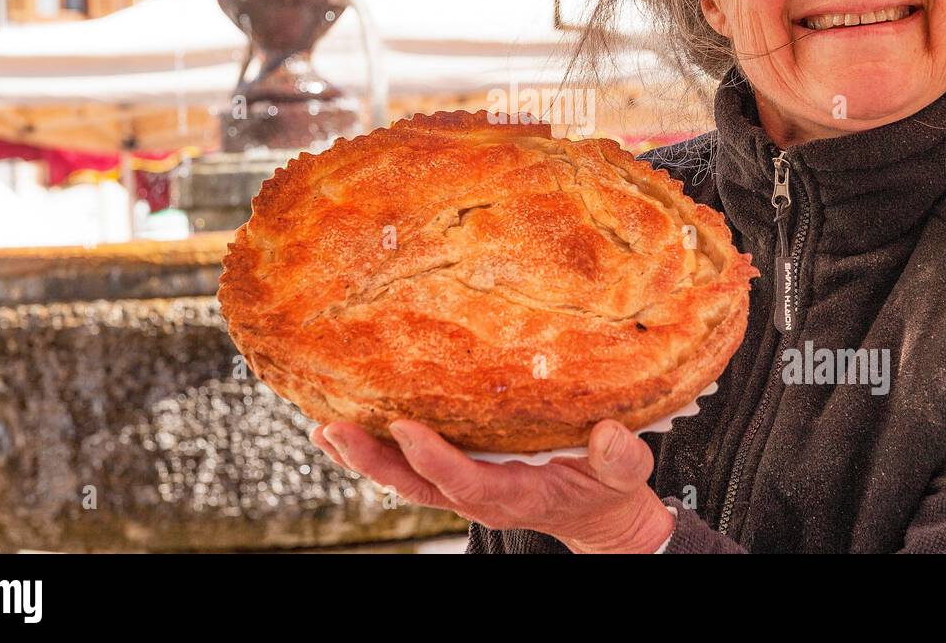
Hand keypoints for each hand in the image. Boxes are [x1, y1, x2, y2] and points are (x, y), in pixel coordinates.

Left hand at [310, 418, 675, 552]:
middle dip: (371, 458)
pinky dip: (375, 450)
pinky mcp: (458, 478)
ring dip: (361, 455)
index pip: (463, 478)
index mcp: (513, 494)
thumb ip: (619, 457)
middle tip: (332, 429)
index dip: (432, 457)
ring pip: (401, 477)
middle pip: (413, 482)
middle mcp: (477, 495)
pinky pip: (408, 467)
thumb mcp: (625, 475)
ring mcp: (463, 489)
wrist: (601, 519)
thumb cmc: (609, 492)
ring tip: (321, 428)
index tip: (403, 428)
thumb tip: (608, 433)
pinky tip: (346, 426)